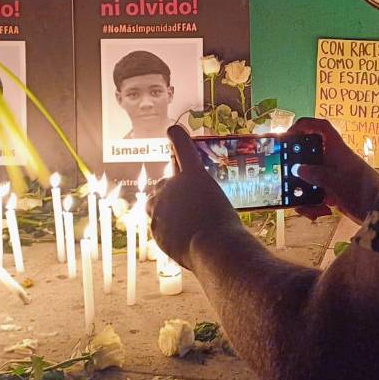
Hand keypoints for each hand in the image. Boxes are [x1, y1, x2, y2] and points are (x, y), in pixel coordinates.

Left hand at [148, 125, 242, 268]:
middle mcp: (172, 185)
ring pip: (155, 203)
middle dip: (170, 192)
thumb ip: (200, 197)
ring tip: (182, 222)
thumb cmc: (224, 225)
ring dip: (164, 208)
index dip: (177, 137)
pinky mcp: (154, 226)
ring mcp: (160, 206)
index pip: (182, 147)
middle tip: (186, 205)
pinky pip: (157, 224)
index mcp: (193, 174)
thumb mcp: (217, 201)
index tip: (172, 131)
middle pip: (164, 183)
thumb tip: (190, 204)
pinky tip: (181, 238)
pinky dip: (166, 229)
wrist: (214, 248)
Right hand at [290, 118, 378, 224]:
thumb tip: (298, 169)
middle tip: (285, 181)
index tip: (288, 134)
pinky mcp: (334, 192)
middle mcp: (334, 161)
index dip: (305, 125)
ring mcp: (333, 177)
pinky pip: (315, 194)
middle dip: (296, 170)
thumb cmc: (365, 193)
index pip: (322, 128)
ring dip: (303, 194)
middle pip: (308, 156)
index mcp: (338, 151)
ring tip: (305, 209)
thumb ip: (317, 175)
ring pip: (309, 179)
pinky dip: (312, 204)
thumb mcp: (337, 184)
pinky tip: (316, 214)